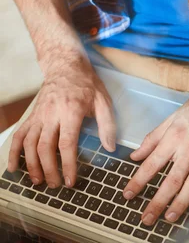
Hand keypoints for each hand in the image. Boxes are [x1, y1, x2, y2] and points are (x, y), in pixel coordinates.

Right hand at [7, 55, 115, 188]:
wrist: (65, 66)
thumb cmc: (87, 84)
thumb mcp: (103, 101)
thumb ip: (108, 124)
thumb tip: (110, 148)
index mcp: (70, 111)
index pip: (66, 143)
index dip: (67, 164)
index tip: (70, 180)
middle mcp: (50, 114)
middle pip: (45, 147)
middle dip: (49, 170)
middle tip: (56, 185)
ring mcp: (38, 116)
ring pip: (30, 144)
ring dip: (32, 166)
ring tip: (39, 182)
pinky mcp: (31, 116)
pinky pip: (19, 136)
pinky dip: (14, 153)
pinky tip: (14, 168)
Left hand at [124, 86, 188, 224]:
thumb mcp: (172, 117)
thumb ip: (153, 138)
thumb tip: (135, 155)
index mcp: (174, 137)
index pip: (152, 163)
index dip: (138, 181)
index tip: (128, 194)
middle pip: (171, 179)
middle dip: (158, 201)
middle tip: (147, 217)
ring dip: (181, 202)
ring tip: (171, 216)